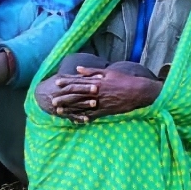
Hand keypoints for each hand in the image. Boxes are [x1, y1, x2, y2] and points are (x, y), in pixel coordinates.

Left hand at [42, 67, 160, 122]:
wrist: (138, 91)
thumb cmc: (123, 80)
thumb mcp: (108, 72)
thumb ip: (92, 71)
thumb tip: (78, 69)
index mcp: (97, 81)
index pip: (78, 81)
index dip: (67, 82)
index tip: (56, 82)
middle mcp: (97, 93)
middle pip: (77, 95)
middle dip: (64, 97)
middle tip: (52, 100)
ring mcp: (101, 103)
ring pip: (82, 107)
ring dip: (70, 109)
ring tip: (59, 111)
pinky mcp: (106, 111)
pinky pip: (92, 116)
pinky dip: (84, 118)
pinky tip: (75, 120)